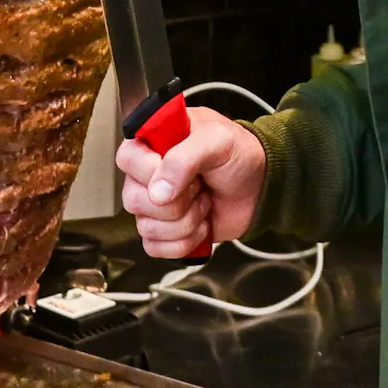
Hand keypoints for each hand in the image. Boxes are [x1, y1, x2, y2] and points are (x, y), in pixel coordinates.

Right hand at [115, 107, 266, 257]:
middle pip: (134, 199)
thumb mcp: (217, 140)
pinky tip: (201, 224)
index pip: (126, 158)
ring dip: (185, 221)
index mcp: (155, 142)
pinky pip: (155, 248)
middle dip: (177, 201)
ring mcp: (154, 205)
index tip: (179, 172)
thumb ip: (184, 158)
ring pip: (146, 227)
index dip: (149, 171)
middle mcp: (148, 174)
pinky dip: (184, 241)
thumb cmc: (239, 154)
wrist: (261, 187)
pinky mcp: (165, 232)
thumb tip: (157, 193)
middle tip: (199, 184)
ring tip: (203, 201)